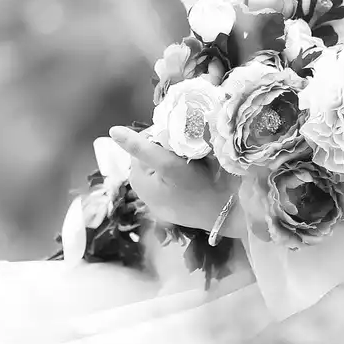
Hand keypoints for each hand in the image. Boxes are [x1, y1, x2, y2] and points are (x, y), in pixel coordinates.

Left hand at [107, 125, 238, 236]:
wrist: (230, 212)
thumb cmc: (198, 187)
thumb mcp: (169, 164)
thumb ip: (141, 147)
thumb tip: (113, 131)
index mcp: (138, 180)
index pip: (143, 144)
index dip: (161, 136)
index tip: (181, 134)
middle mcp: (145, 193)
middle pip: (153, 156)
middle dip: (168, 148)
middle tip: (189, 147)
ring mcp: (161, 203)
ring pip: (164, 166)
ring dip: (177, 159)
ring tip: (195, 161)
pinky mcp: (176, 208)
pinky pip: (174, 181)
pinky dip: (183, 174)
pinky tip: (197, 175)